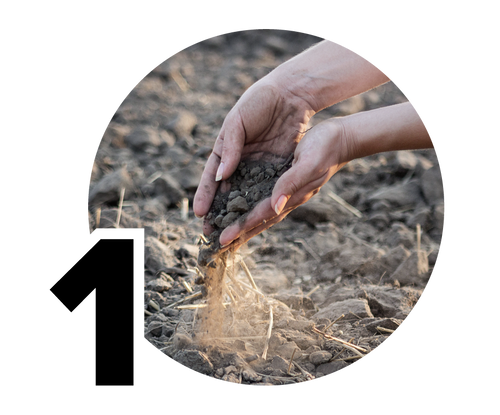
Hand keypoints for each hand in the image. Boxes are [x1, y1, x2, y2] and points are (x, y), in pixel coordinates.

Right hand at [193, 76, 314, 235]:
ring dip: (238, 213)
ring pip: (245, 195)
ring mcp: (258, 166)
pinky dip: (260, 204)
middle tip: (210, 232)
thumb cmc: (259, 101)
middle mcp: (240, 161)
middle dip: (218, 212)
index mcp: (226, 148)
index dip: (205, 195)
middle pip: (226, 191)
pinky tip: (255, 220)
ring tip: (230, 231)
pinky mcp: (277, 168)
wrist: (291, 93)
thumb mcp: (238, 121)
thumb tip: (221, 176)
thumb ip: (231, 147)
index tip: (199, 213)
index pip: (212, 176)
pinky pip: (266, 189)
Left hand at [215, 118, 352, 250]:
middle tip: (218, 248)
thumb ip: (291, 183)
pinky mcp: (285, 181)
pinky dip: (251, 208)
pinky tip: (242, 209)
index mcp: (292, 195)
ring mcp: (287, 191)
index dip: (241, 227)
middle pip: (260, 221)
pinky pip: (264, 199)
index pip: (261, 215)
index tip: (223, 239)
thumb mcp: (308, 162)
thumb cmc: (325, 147)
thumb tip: (275, 207)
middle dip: (239, 234)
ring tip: (227, 235)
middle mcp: (288, 197)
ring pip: (261, 212)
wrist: (342, 138)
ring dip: (244, 225)